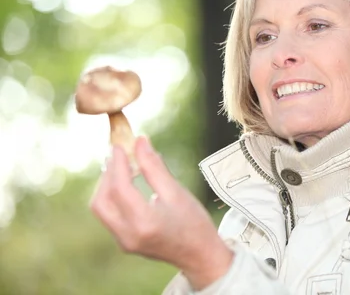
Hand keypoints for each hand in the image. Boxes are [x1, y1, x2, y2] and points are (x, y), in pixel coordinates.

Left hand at [90, 136, 232, 288]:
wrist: (200, 256)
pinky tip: (125, 184)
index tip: (120, 146)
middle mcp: (128, 236)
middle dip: (107, 175)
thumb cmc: (194, 222)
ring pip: (101, 209)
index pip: (120, 189)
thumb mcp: (177, 192)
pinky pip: (109, 216)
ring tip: (121, 167)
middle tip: (118, 156)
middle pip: (101, 201)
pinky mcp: (124, 243)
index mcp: (145, 223)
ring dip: (106, 186)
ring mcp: (124, 242)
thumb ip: (154, 167)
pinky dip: (112, 197)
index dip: (118, 164)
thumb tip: (140, 141)